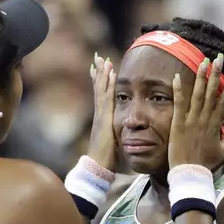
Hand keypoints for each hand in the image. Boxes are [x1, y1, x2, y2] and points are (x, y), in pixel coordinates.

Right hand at [87, 53, 117, 171]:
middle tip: (98, 58)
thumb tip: (125, 132)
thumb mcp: (114, 142)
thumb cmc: (106, 158)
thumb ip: (117, 135)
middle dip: (98, 73)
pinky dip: (108, 85)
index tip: (101, 70)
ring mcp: (100, 115)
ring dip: (102, 74)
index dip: (100, 83)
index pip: (101, 97)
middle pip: (98, 89)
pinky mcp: (104, 118)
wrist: (98, 165)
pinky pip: (106, 97)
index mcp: (102, 119)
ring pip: (101, 90)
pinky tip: (111, 74)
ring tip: (103, 60)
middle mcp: (99, 114)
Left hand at [168, 54, 223, 169]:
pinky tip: (177, 77)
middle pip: (212, 93)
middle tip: (219, 58)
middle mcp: (205, 120)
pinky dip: (179, 90)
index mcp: (216, 125)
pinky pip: (179, 104)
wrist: (190, 175)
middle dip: (216, 74)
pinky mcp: (178, 124)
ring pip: (198, 95)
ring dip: (201, 77)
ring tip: (204, 61)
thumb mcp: (223, 151)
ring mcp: (191, 121)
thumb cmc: (206, 165)